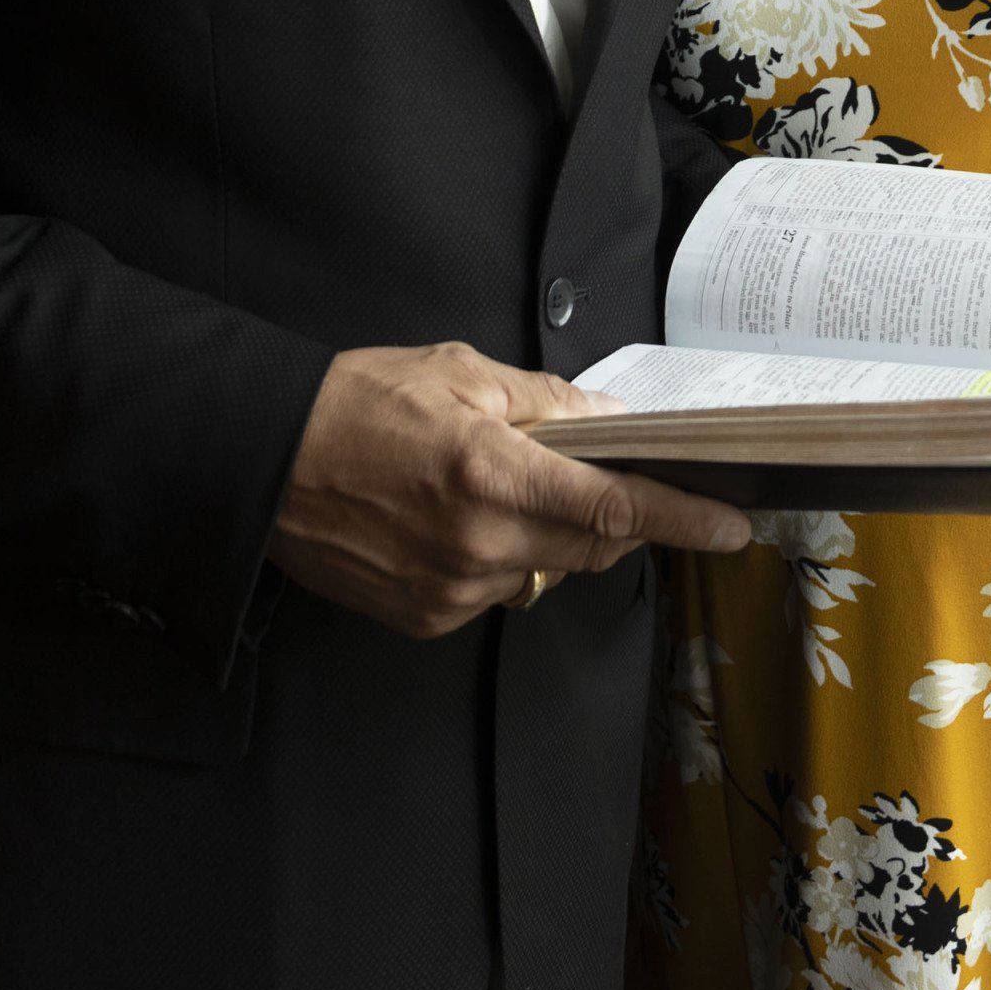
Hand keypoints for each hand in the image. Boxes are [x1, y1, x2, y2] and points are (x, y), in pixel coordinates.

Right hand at [268, 343, 751, 637]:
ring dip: (549, 536)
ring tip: (495, 485)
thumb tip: (609, 421)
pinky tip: (457, 521)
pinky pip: (497, 592)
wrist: (261, 460)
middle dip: (614, 517)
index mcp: (490, 472)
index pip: (613, 509)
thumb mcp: (458, 371)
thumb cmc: (354, 404)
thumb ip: (545, 402)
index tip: (729, 525)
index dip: (681, 518)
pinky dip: (500, 559)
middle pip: (591, 547)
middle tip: (602, 478)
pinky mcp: (425, 618)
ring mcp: (450, 590)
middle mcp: (476, 543)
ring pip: (546, 572)